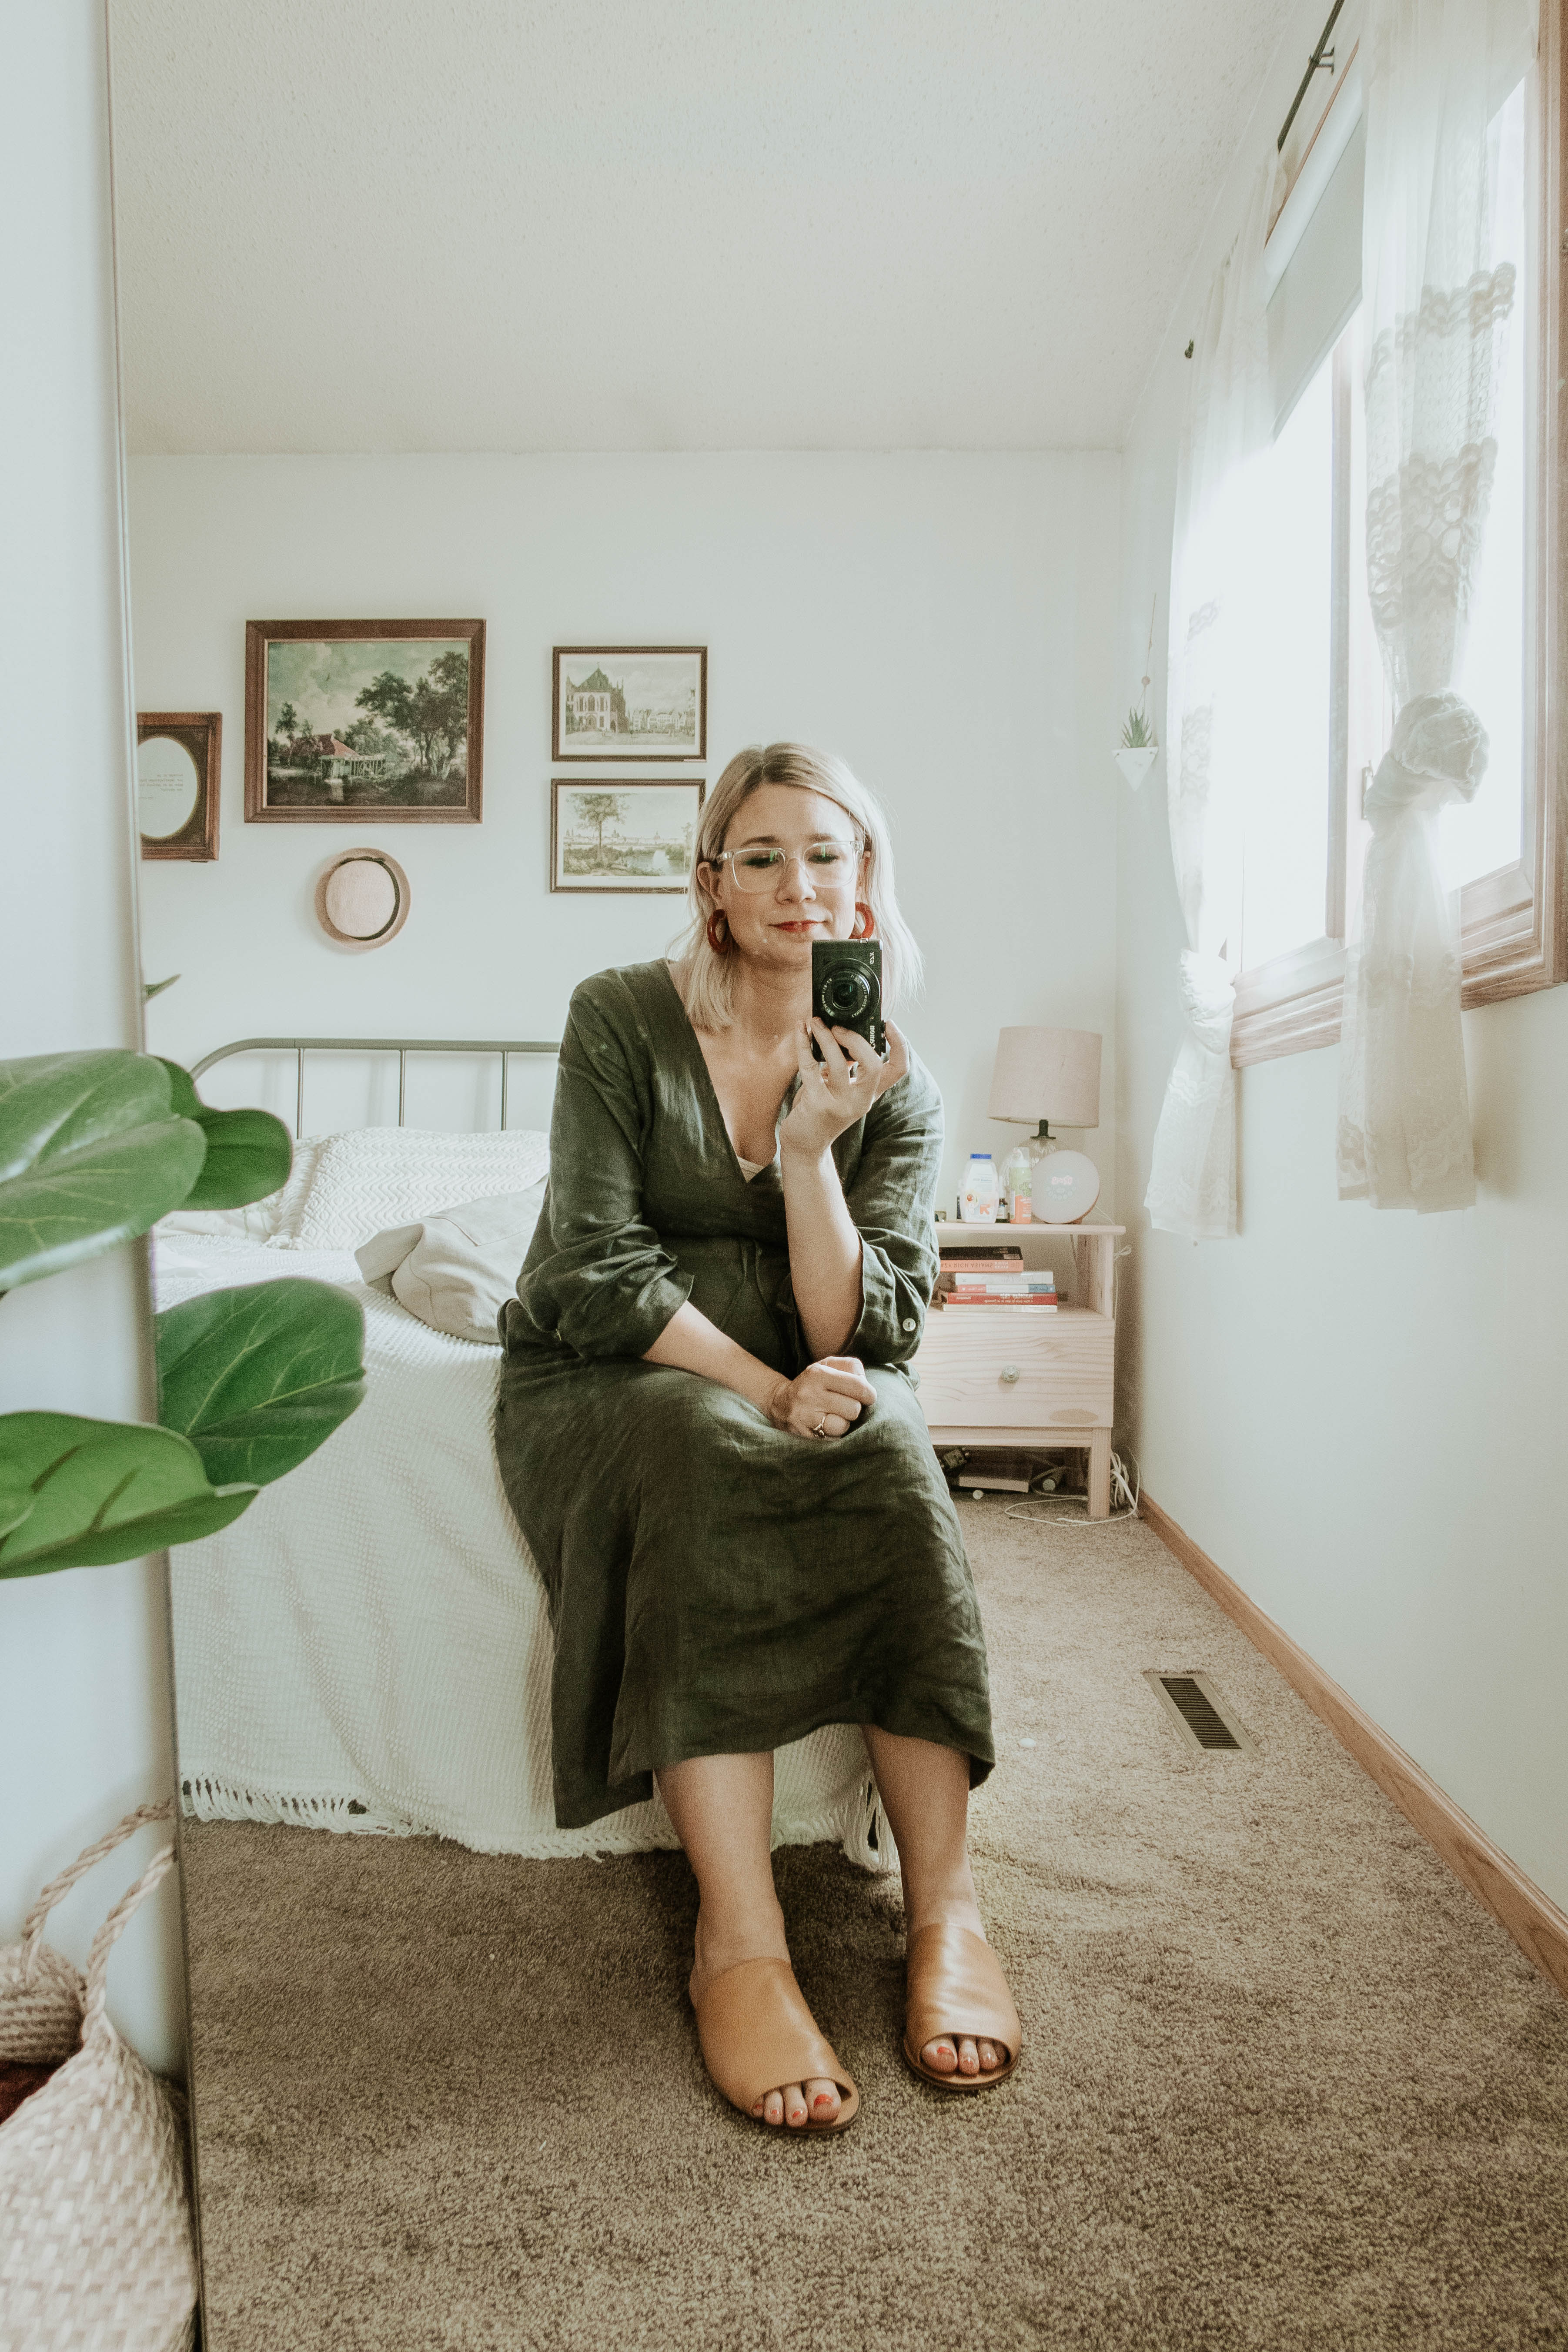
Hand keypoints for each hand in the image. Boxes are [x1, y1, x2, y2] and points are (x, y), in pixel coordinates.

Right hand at [766, 1355, 876, 1439]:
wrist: (779, 1403)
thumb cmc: (812, 1383)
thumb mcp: (828, 1365)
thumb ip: (852, 1368)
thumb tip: (867, 1387)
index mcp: (818, 1374)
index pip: (858, 1386)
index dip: (869, 1394)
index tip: (867, 1396)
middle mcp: (810, 1395)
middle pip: (853, 1409)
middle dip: (854, 1408)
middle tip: (845, 1406)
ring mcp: (805, 1418)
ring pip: (843, 1426)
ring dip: (843, 1423)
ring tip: (834, 1416)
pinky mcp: (804, 1437)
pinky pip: (833, 1440)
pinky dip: (834, 1435)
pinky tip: (825, 1426)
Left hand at [782, 1014, 909, 1158]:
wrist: (804, 1145)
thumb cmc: (820, 1112)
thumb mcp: (840, 1089)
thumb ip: (846, 1067)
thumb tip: (842, 1033)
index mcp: (870, 1093)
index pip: (898, 1069)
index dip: (900, 1044)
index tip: (888, 1023)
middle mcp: (861, 1100)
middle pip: (875, 1066)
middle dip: (856, 1040)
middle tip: (838, 1027)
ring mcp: (841, 1104)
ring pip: (839, 1063)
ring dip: (825, 1037)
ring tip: (815, 1023)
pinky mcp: (817, 1105)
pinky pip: (810, 1067)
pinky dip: (803, 1045)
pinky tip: (799, 1030)